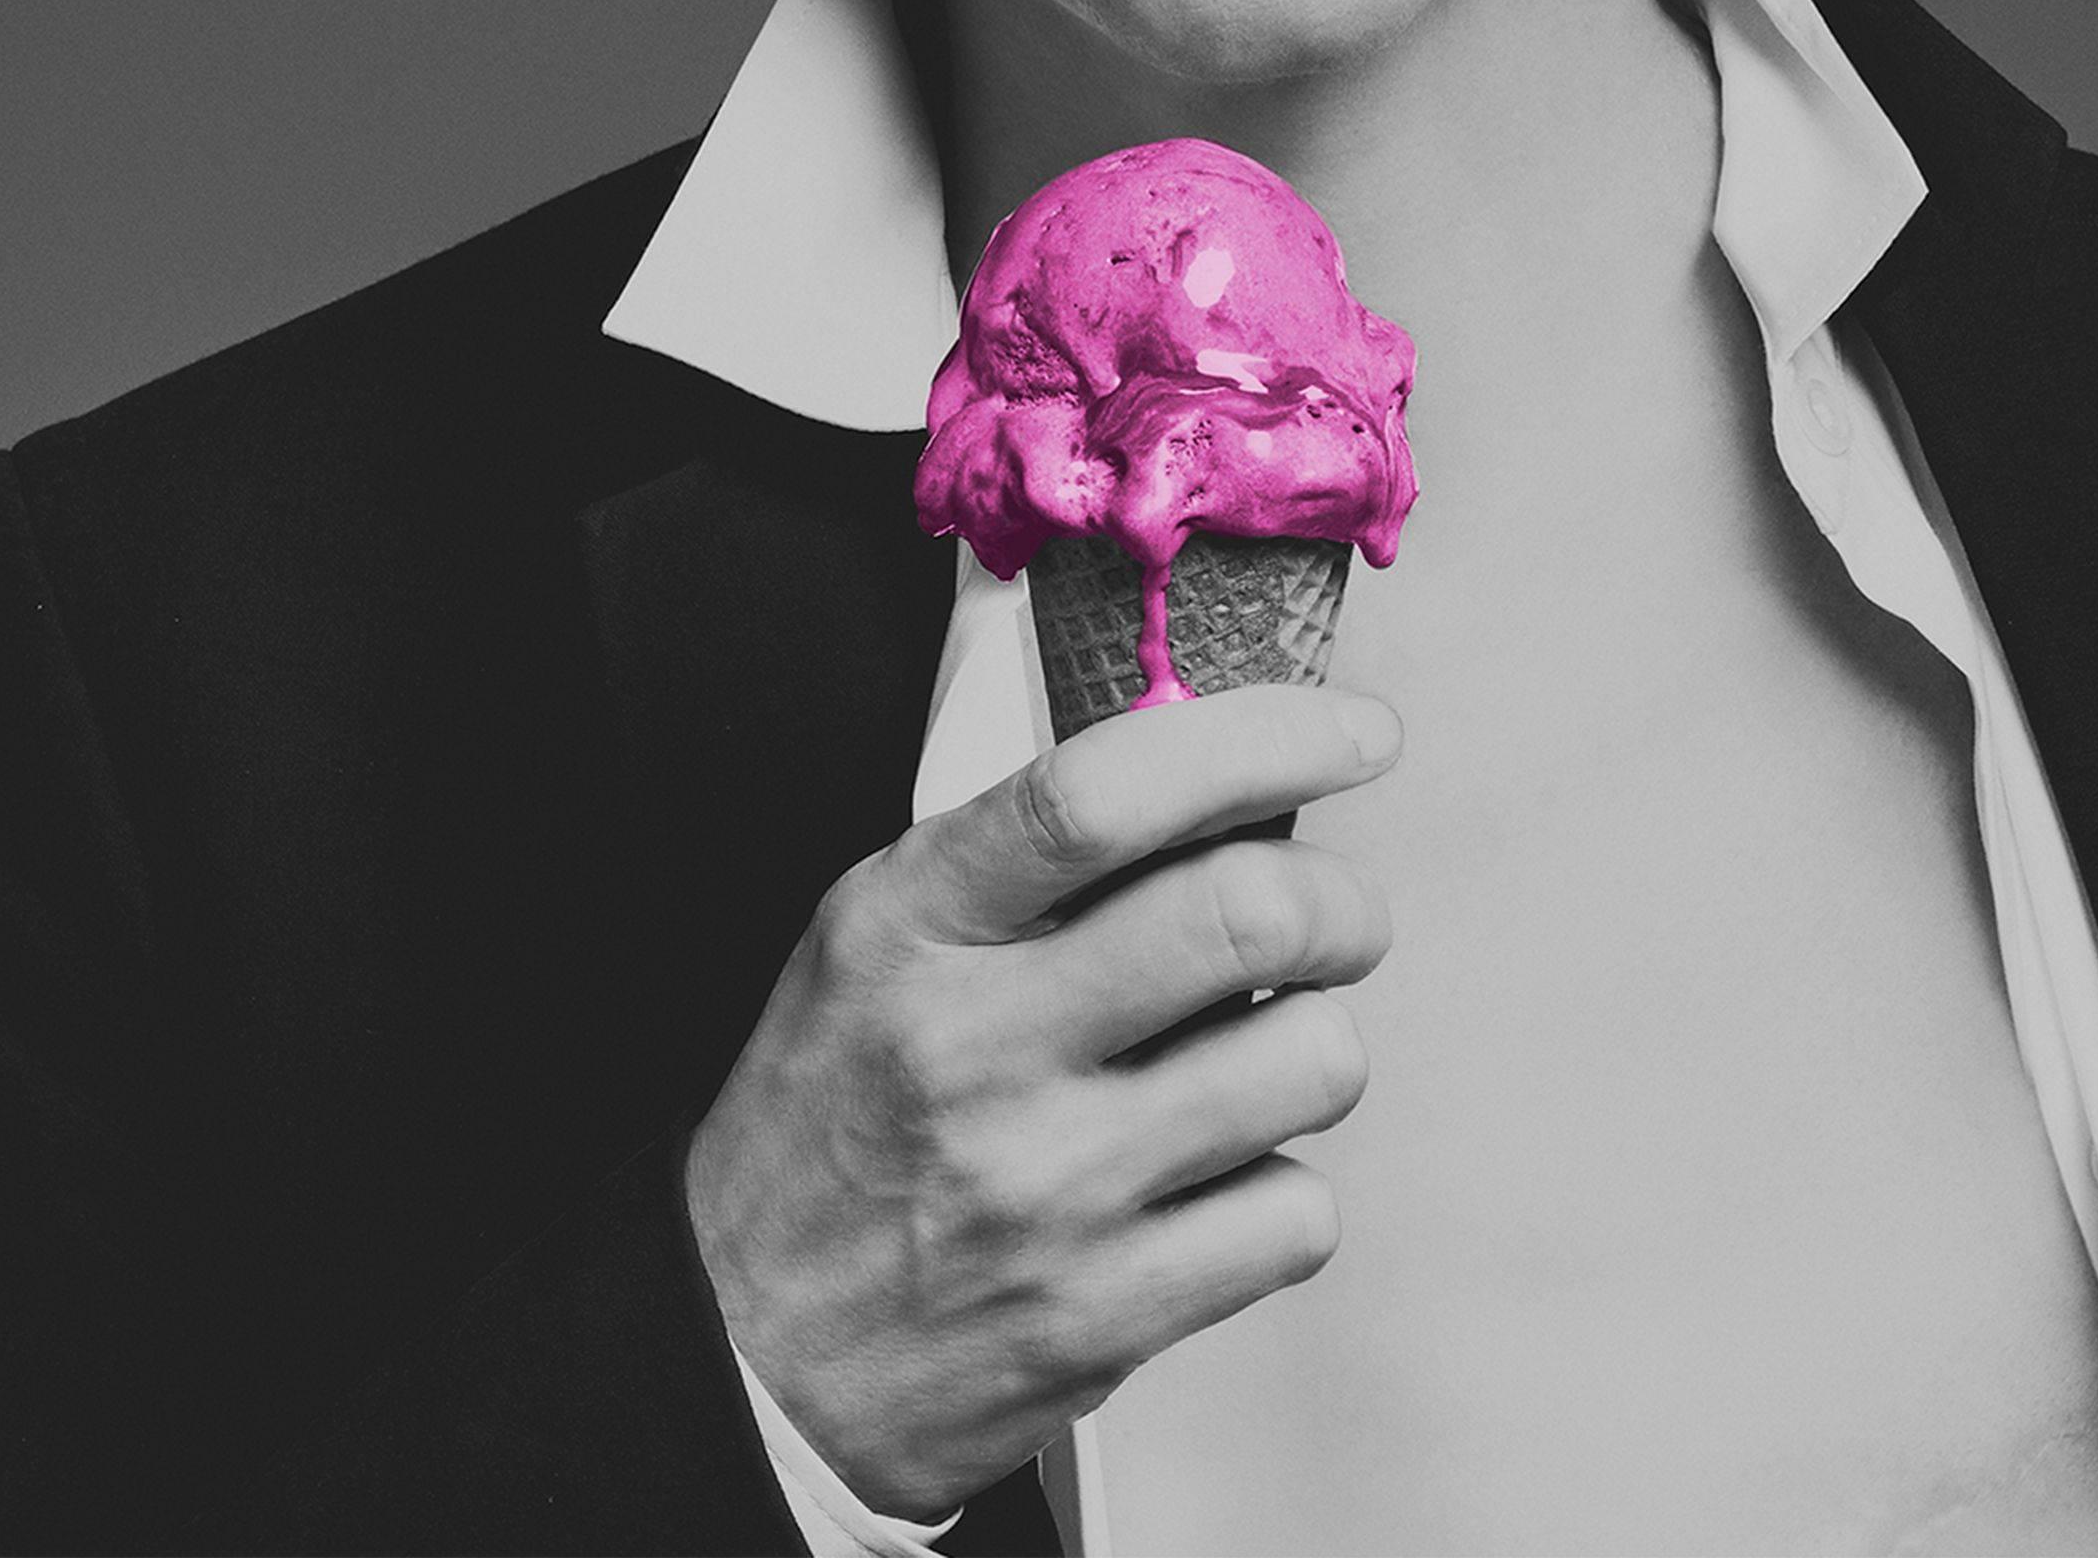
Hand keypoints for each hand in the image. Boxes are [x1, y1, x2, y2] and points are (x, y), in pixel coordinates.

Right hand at [682, 681, 1403, 1518]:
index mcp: (911, 928)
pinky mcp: (1104, 1315)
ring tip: (1252, 1065)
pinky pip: (1297, 1215)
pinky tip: (1212, 1187)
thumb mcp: (872, 947)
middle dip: (1340, 903)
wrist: (743, 1363)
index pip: (1105, 792)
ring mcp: (1048, 1191)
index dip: (1262, 739)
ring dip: (1315, 1049)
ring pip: (1311, 1062)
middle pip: (1249, 914)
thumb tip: (1226, 780)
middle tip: (1334, 920)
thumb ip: (1026, 860)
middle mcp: (978, 1048)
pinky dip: (1283, 1194)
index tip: (1355, 733)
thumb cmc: (830, 1133)